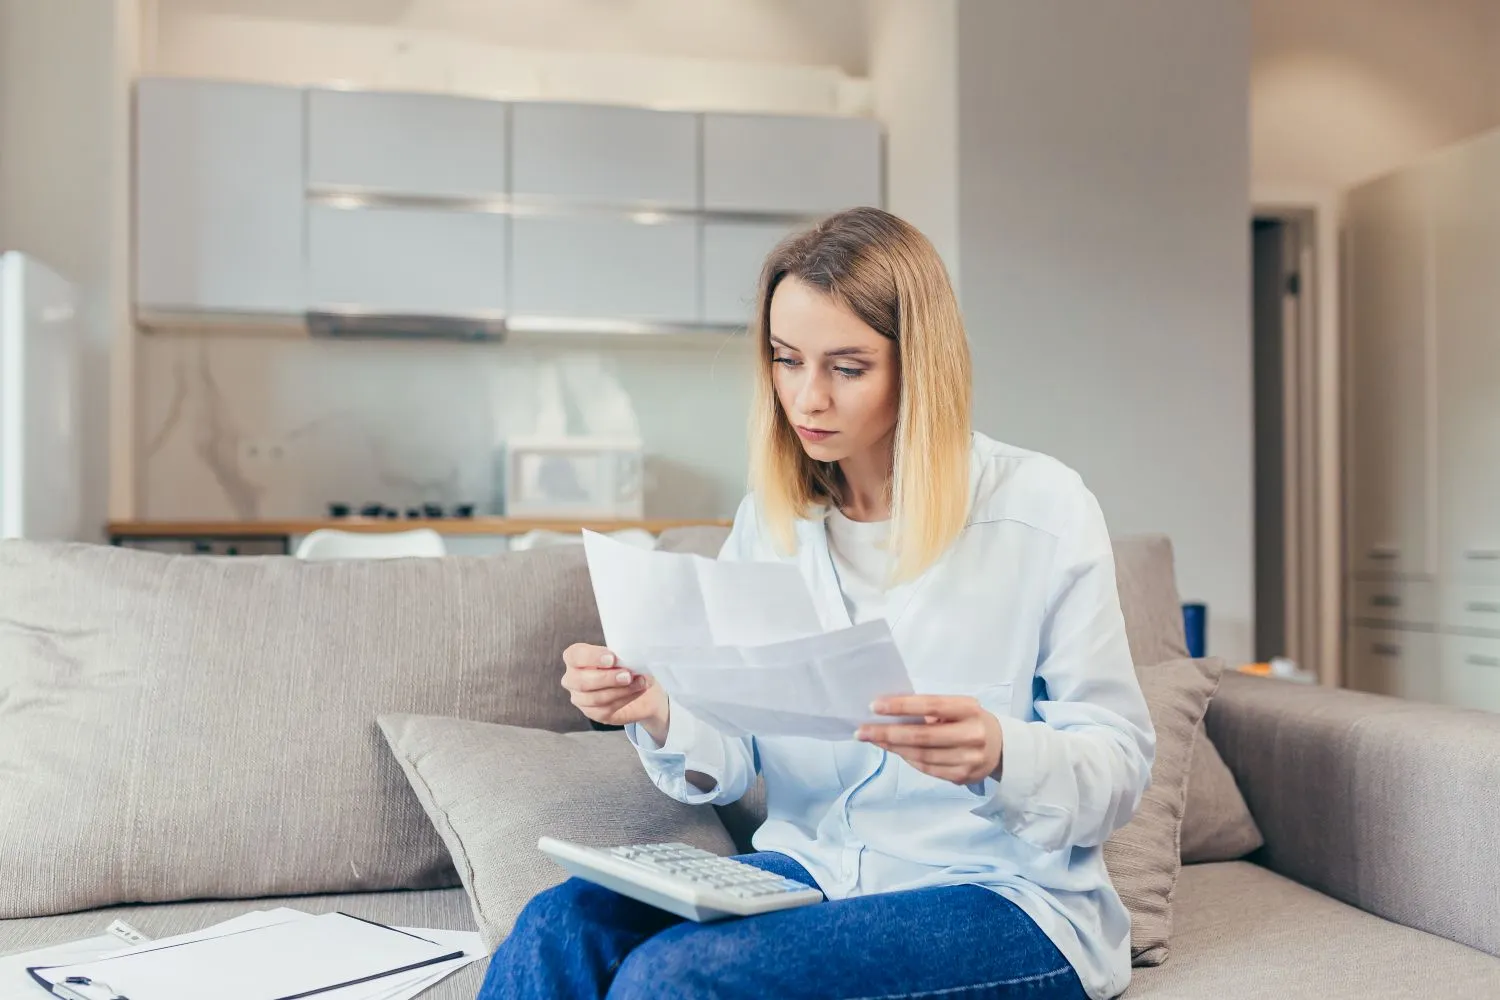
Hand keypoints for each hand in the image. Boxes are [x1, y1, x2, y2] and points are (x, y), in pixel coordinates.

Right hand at [561, 643, 666, 734]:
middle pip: (581, 681)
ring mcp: (580, 698)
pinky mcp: (592, 712)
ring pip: (594, 698)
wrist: (636, 685)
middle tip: (627, 675)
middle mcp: (572, 678)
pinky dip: (625, 699)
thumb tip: (631, 657)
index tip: (612, 658)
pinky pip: (606, 709)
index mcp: (575, 657)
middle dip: (607, 678)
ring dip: (620, 690)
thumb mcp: (623, 653)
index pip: (574, 655)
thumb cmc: (624, 663)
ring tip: (639, 682)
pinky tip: (637, 690)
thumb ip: (621, 653)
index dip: (592, 657)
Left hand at [856, 695, 1002, 785]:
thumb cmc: (969, 720)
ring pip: (921, 755)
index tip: (874, 705)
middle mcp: (972, 735)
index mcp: (969, 709)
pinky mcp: (963, 777)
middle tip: (862, 731)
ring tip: (873, 739)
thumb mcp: (956, 707)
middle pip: (922, 736)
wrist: (1002, 747)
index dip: (901, 706)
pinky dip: (907, 759)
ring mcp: (969, 759)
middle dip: (887, 733)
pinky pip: (927, 768)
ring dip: (893, 747)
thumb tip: (888, 713)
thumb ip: (929, 710)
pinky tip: (894, 750)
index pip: (931, 705)